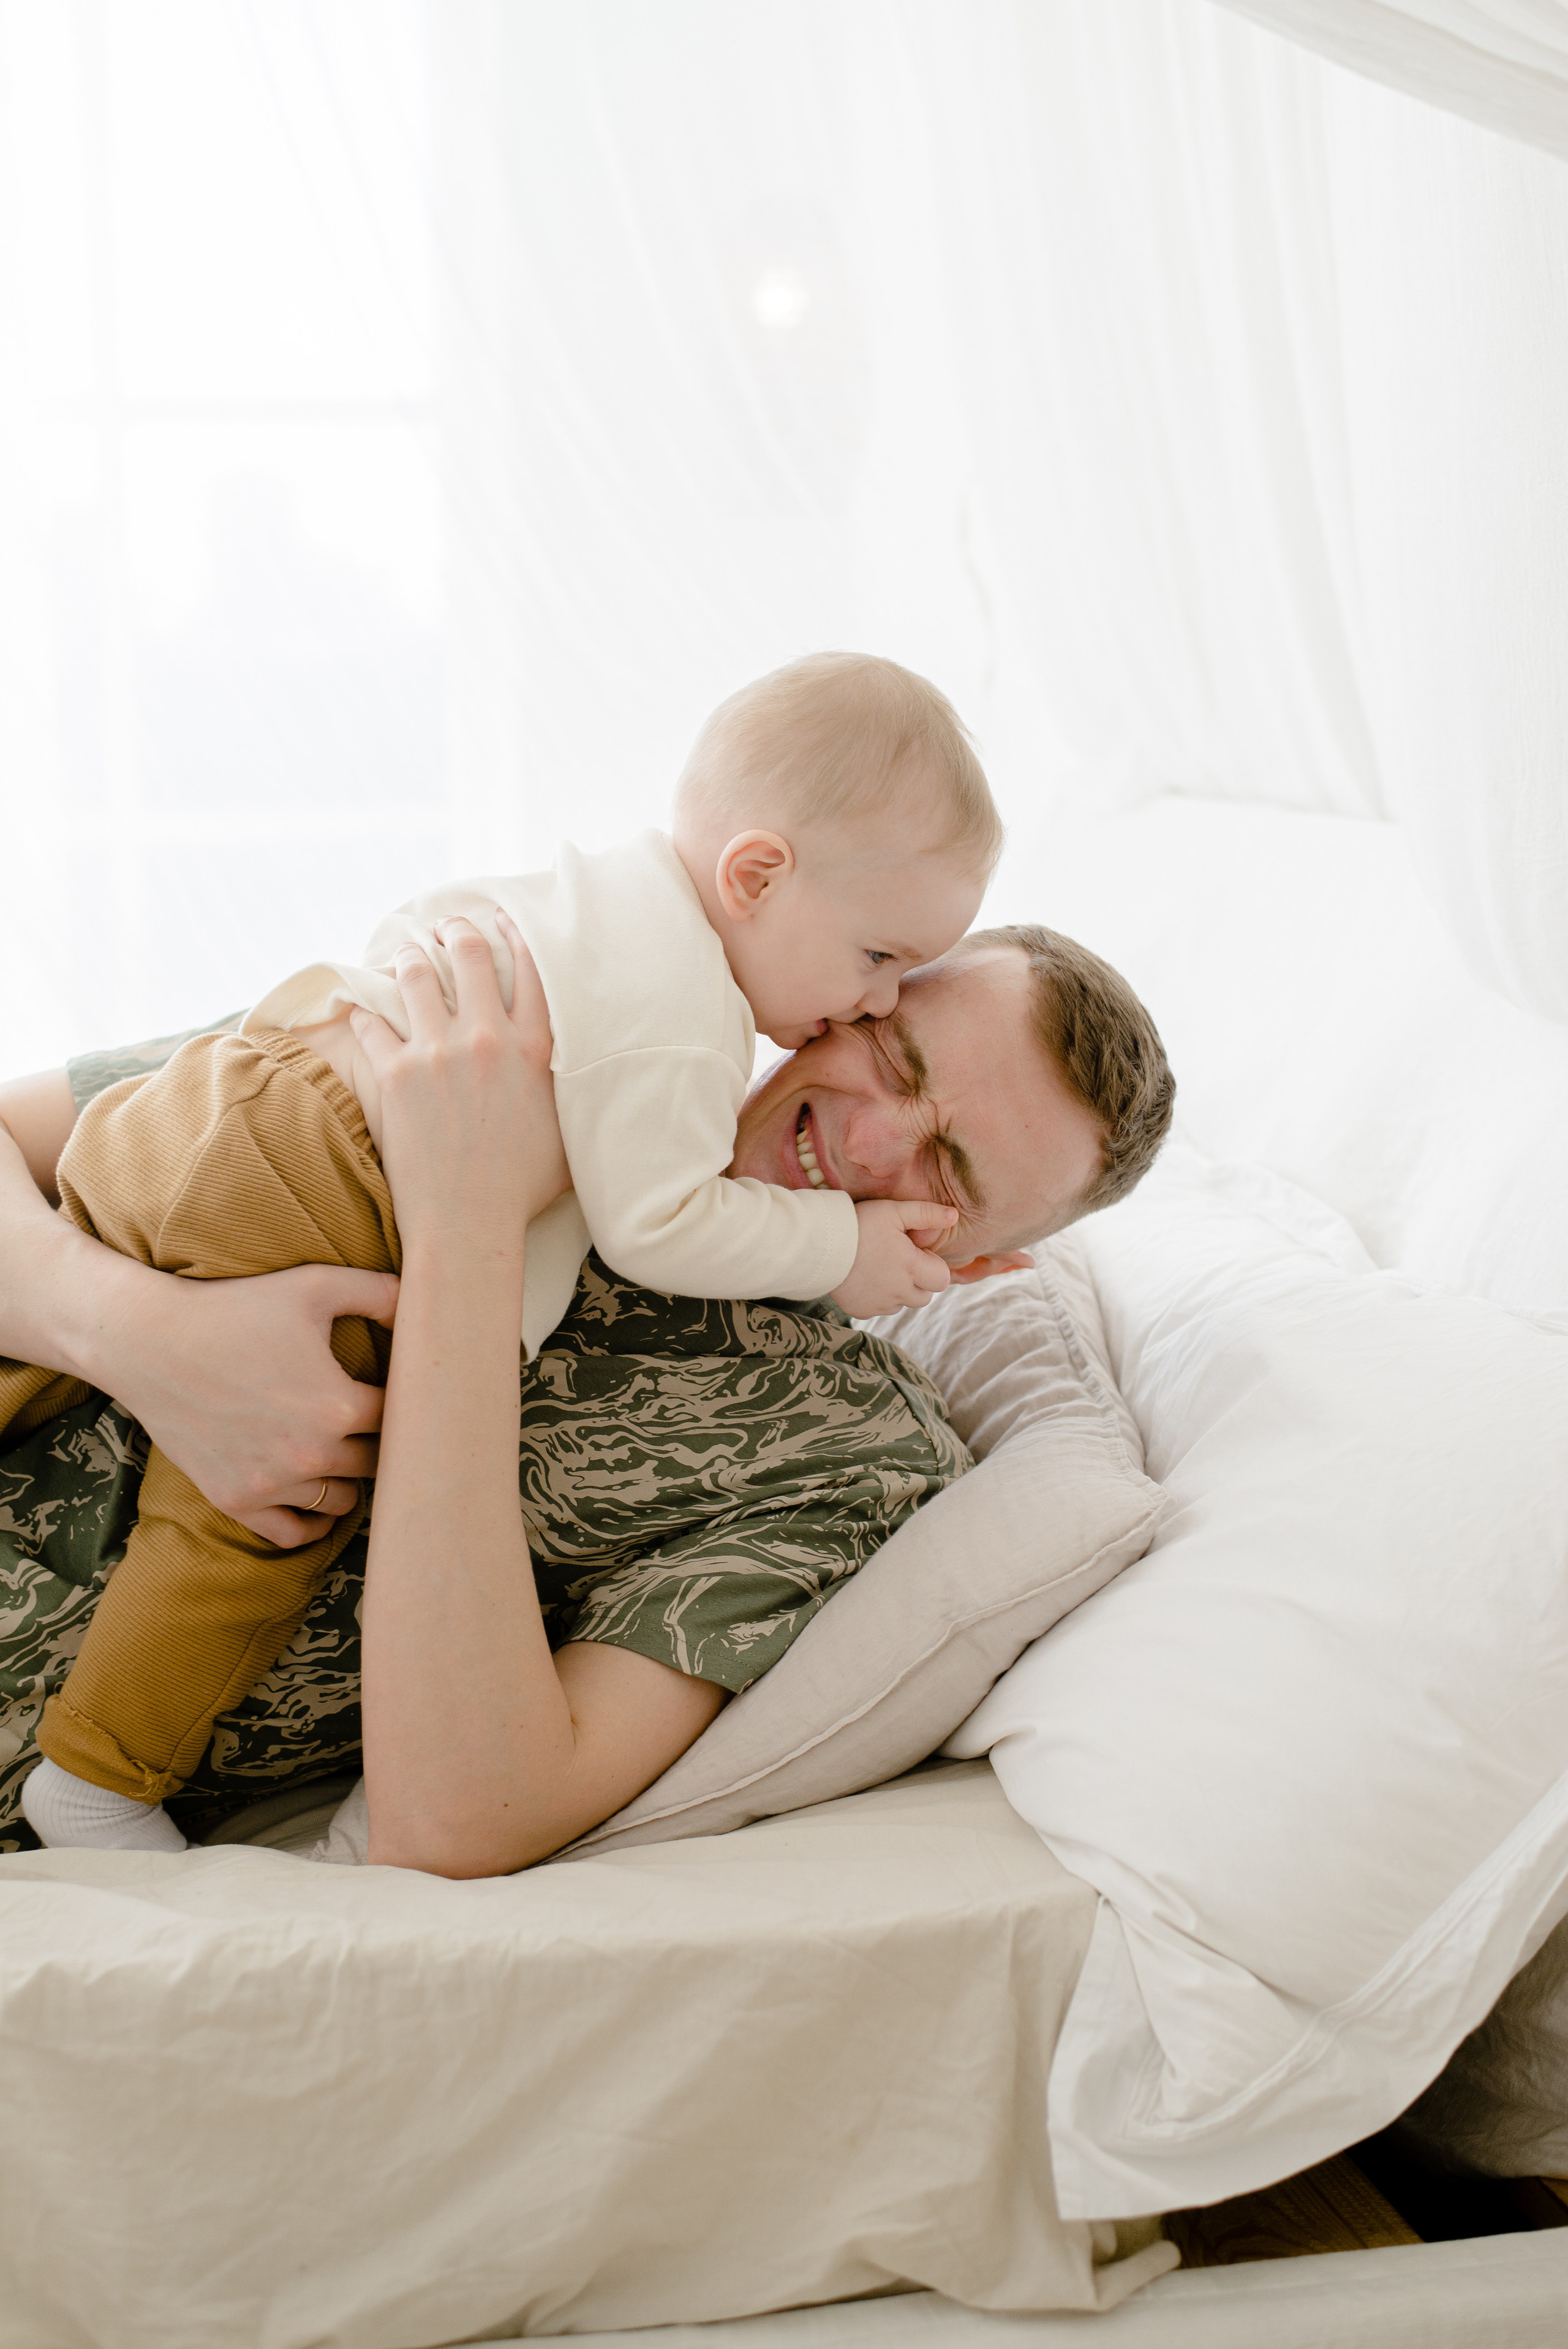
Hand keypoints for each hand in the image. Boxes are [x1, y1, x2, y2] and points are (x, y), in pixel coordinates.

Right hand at [105, 1261, 397, 1545]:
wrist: (149, 1342)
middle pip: (379, 1464)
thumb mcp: (314, 1286)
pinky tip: (318, 1496)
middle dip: (382, 1443)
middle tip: (378, 1426)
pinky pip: (293, 1534)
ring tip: (348, 1455)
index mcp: (339, 1405)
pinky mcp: (236, 1500)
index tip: (401, 1392)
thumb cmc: (235, 1308)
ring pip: (343, 1500)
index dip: (407, 1403)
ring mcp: (272, 1483)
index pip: (402, 1419)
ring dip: (351, 1480)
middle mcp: (311, 1454)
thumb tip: (425, 1305)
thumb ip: (380, 1292)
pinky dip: (312, 1522)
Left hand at [348, 911, 567, 1254]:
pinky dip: (363, 1011)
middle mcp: (487, 1038)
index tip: (501, 919)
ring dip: (408, 957)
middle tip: (445, 926)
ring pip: (416, 976)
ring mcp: (437, 1052)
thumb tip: (580, 1073)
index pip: (529, 968)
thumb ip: (567, 1087)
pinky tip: (359, 1006)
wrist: (469, 1222)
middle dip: (455, 930)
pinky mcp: (395, 1074)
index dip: (514, 934)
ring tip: (404, 952)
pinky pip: (371, 1024)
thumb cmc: (522, 1188)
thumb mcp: (568, 1129)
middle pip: (469, 955)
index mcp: (533, 1048)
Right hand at [829, 1198, 957, 1317]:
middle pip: (925, 1296)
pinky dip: (878, 1298)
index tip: (914, 1251)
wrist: (818, 1245)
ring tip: (880, 1267)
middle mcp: (899, 1292)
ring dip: (899, 1290)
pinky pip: (879, 1309)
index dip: (932, 1264)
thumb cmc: (858, 1224)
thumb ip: (926, 1213)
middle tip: (898, 1260)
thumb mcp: (893, 1211)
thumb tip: (955, 1215)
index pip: (942, 1279)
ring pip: (902, 1304)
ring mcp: (879, 1305)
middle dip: (919, 1281)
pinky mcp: (861, 1311)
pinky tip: (865, 1278)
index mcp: (912, 1268)